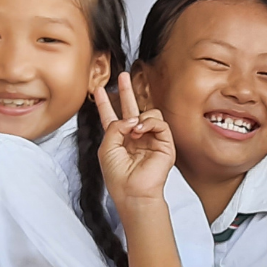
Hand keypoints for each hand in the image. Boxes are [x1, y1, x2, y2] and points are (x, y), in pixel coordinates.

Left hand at [94, 73, 174, 205]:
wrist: (133, 190)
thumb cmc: (118, 175)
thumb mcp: (106, 147)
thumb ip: (114, 126)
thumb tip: (132, 117)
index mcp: (118, 139)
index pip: (112, 117)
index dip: (106, 103)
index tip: (101, 89)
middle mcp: (135, 137)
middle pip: (131, 108)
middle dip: (127, 92)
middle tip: (123, 75)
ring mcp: (151, 139)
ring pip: (148, 113)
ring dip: (138, 117)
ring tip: (132, 131)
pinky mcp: (164, 142)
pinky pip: (158, 122)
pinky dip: (148, 123)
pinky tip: (140, 131)